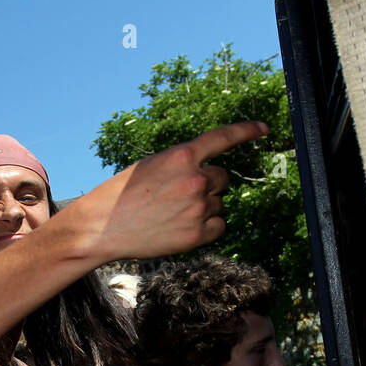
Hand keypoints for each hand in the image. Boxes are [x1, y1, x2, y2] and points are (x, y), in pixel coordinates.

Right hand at [60, 121, 269, 264]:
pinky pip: (219, 226)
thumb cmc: (121, 196)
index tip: (264, 129)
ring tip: (172, 214)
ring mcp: (198, 209)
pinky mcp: (196, 236)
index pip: (224, 137)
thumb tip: (208, 175)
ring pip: (219, 204)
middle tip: (180, 195)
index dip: (247, 131)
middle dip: (208, 184)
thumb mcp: (152, 166)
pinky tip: (183, 228)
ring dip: (204, 207)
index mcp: (183, 155)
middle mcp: (196, 180)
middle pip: (222, 179)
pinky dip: (207, 227)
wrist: (101, 228)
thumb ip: (182, 165)